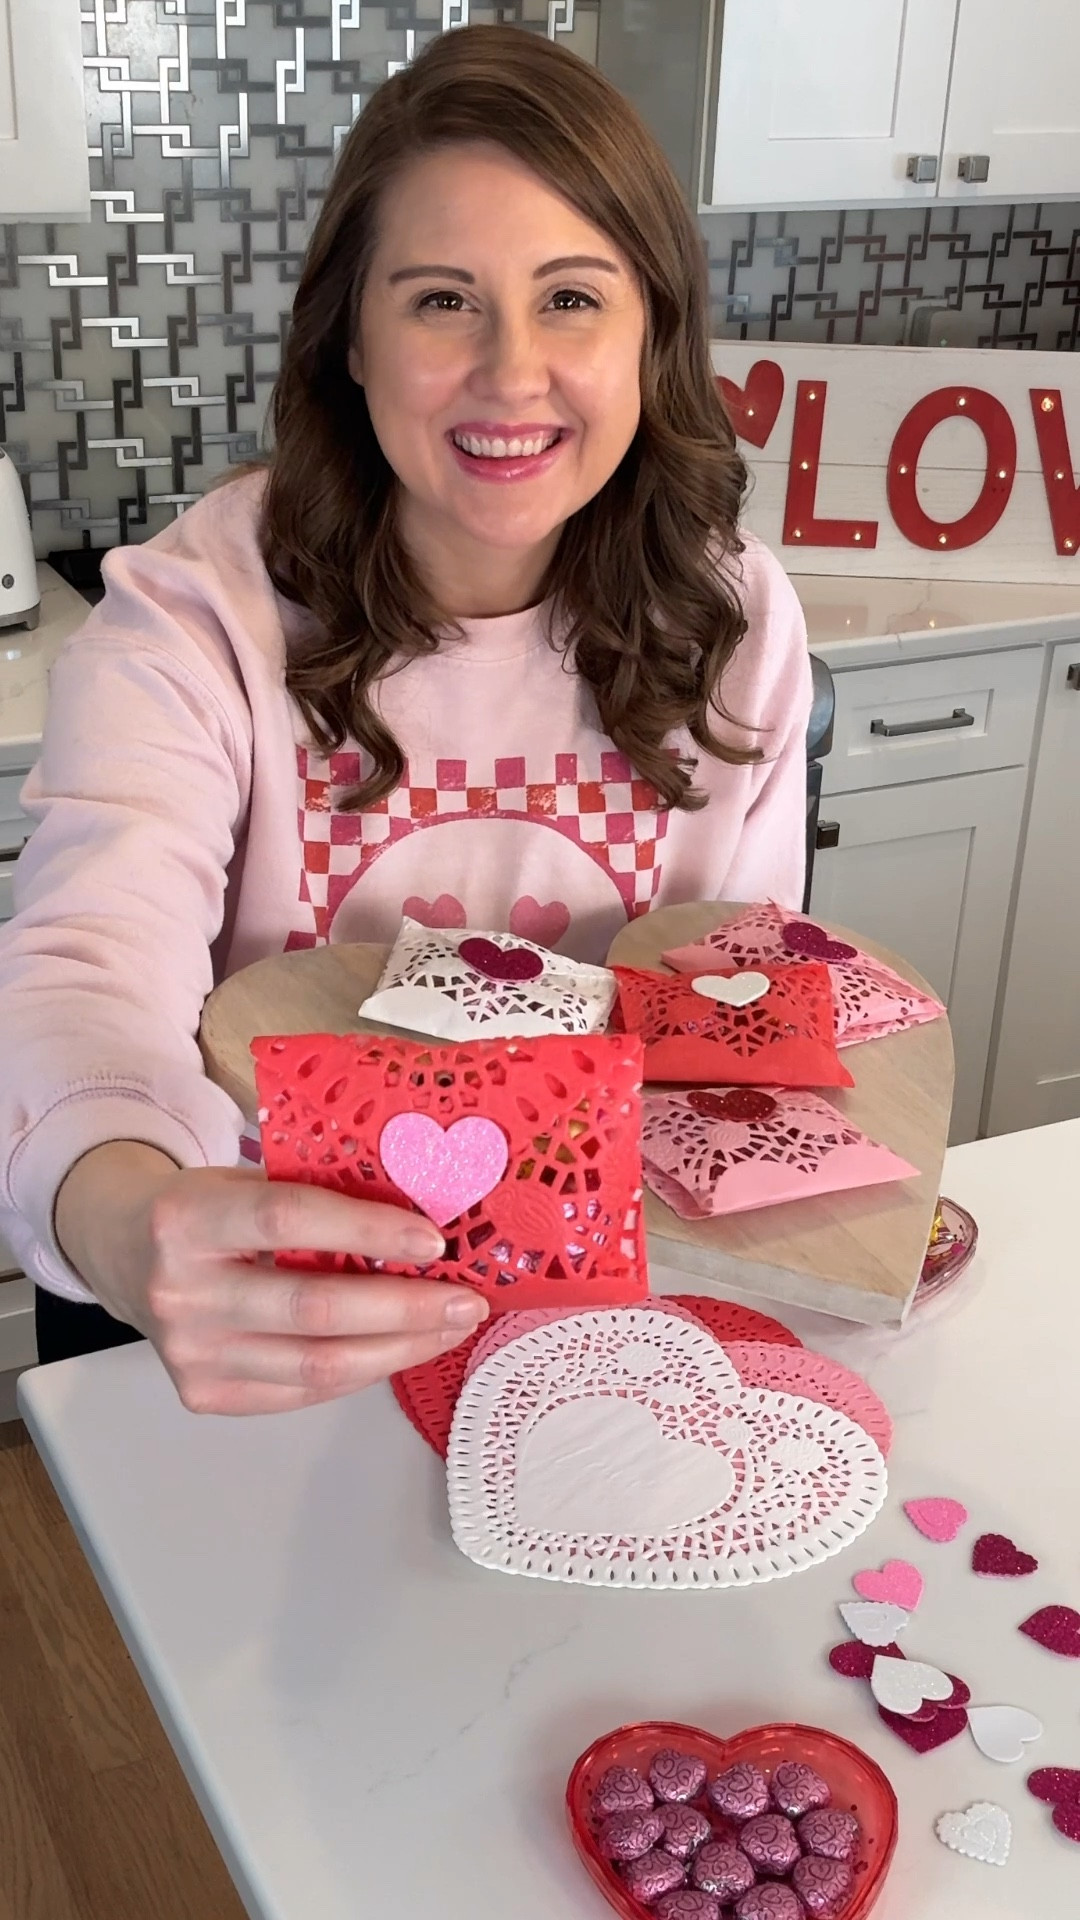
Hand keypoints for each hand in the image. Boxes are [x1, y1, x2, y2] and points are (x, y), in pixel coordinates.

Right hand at [54, 1143, 488, 1414]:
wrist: (125, 1256)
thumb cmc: (204, 1210)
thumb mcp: (242, 1178)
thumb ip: (313, 1194)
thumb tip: (424, 1213)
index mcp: (186, 1218)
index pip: (288, 1221)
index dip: (367, 1231)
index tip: (433, 1239)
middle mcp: (181, 1292)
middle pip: (313, 1308)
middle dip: (405, 1308)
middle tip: (465, 1300)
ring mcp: (190, 1354)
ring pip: (317, 1364)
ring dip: (399, 1348)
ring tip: (449, 1328)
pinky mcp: (205, 1395)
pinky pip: (304, 1392)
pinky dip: (363, 1371)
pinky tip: (400, 1348)